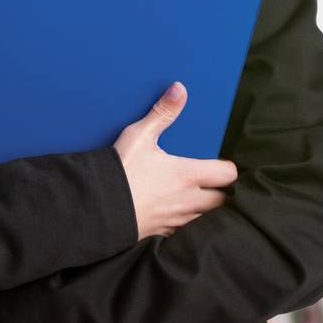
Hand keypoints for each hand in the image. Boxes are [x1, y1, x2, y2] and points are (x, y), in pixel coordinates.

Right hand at [112, 81, 238, 240]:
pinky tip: (170, 210)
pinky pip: (183, 229)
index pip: (228, 175)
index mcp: (188, 175)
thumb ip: (162, 113)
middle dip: (219, 191)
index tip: (219, 164)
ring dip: (202, 206)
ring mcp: (176, 220)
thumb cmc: (119, 172)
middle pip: (222, 200)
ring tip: (191, 194)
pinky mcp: (162, 233)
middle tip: (209, 181)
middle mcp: (188, 200)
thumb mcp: (139, 136)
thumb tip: (180, 89)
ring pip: (204, 216)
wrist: (94, 209)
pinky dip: (183, 220)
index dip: (227, 169)